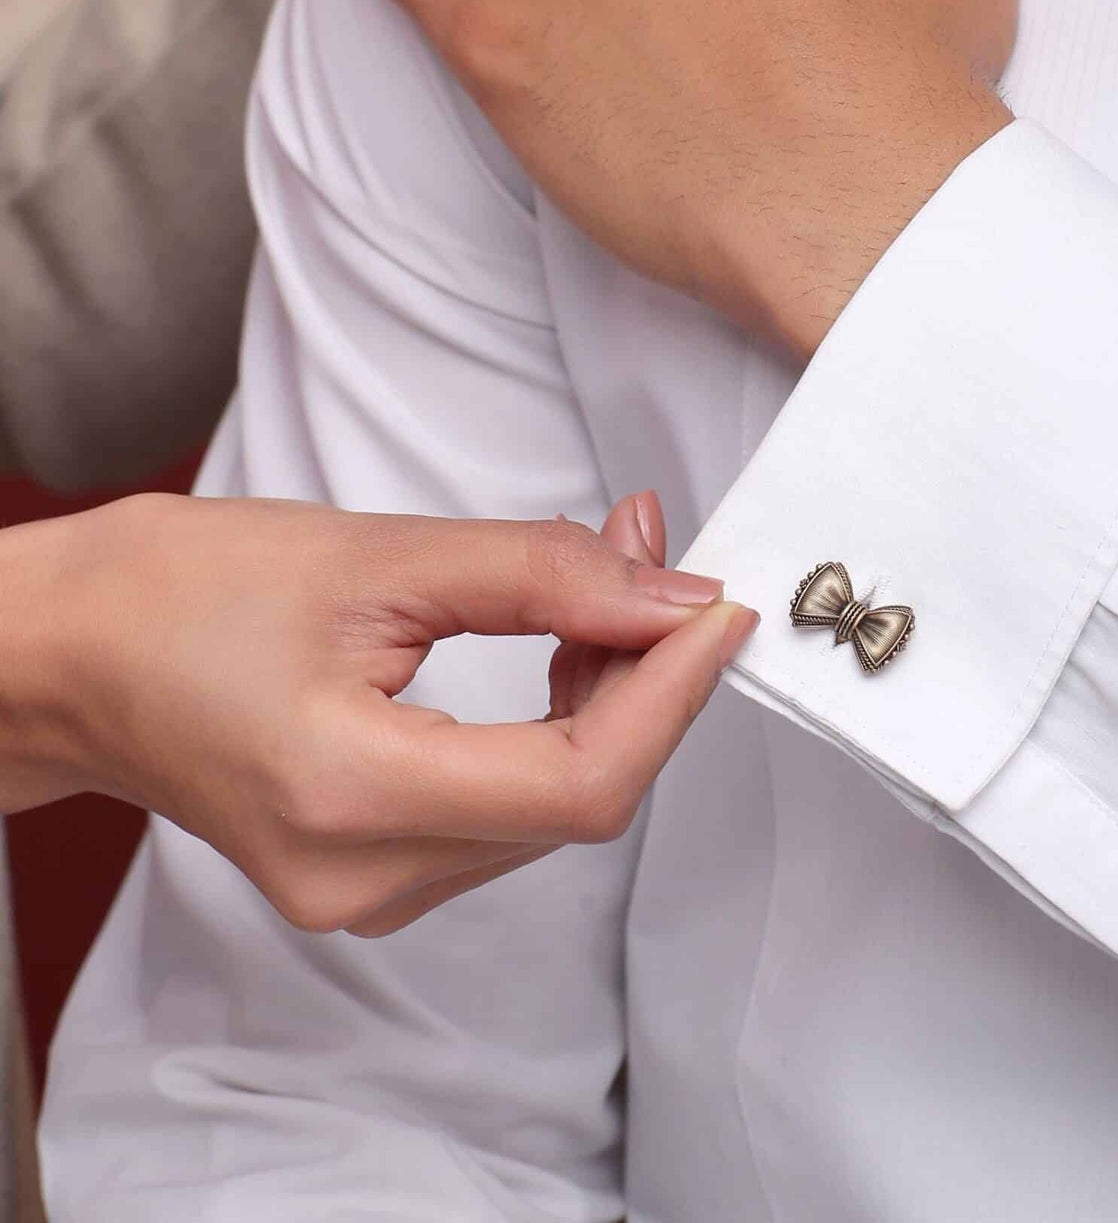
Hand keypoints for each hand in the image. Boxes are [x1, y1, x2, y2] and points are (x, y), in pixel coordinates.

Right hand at [0, 491, 753, 935]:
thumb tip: (671, 596)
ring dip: (607, 692)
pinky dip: (555, 721)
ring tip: (614, 573)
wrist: (69, 654)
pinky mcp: (370, 871)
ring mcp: (366, 891)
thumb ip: (541, 575)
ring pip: (551, 804)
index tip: (720, 605)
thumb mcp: (378, 557)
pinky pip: (505, 807)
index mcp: (352, 800)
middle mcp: (365, 879)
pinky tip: (565, 637)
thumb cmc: (183, 592)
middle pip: (578, 798)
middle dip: (646, 674)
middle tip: (662, 554)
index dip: (672, 693)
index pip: (581, 782)